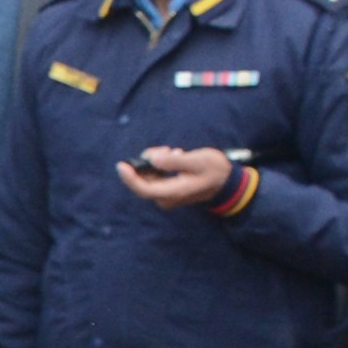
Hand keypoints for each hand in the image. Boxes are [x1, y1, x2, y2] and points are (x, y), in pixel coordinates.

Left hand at [119, 145, 239, 211]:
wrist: (226, 182)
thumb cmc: (214, 170)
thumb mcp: (197, 161)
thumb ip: (174, 161)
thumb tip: (153, 159)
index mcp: (173, 193)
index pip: (144, 189)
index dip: (130, 178)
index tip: (121, 165)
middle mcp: (166, 198)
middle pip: (145, 180)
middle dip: (150, 161)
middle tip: (168, 150)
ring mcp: (167, 195)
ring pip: (150, 177)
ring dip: (157, 161)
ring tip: (175, 152)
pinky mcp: (169, 190)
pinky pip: (157, 177)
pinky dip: (161, 165)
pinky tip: (175, 156)